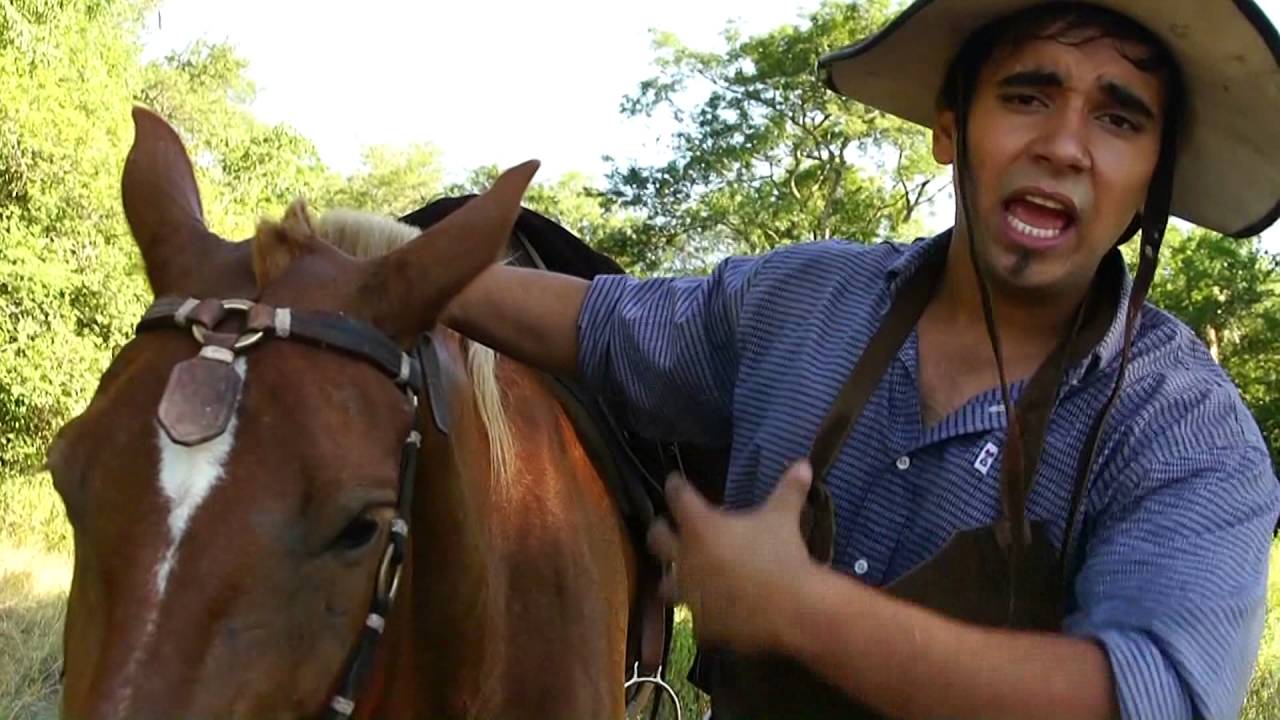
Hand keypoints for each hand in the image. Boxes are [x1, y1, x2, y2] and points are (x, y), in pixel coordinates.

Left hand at [646, 460, 820, 653]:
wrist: (790, 608)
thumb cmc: (782, 554)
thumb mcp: (783, 516)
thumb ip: (789, 488)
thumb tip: (803, 464)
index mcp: (700, 527)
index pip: (678, 497)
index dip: (676, 487)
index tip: (675, 482)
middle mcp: (685, 557)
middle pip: (656, 538)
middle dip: (660, 530)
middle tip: (667, 526)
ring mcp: (689, 592)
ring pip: (665, 582)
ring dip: (671, 576)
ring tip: (679, 574)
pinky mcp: (699, 621)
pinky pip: (691, 616)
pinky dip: (697, 611)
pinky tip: (705, 609)